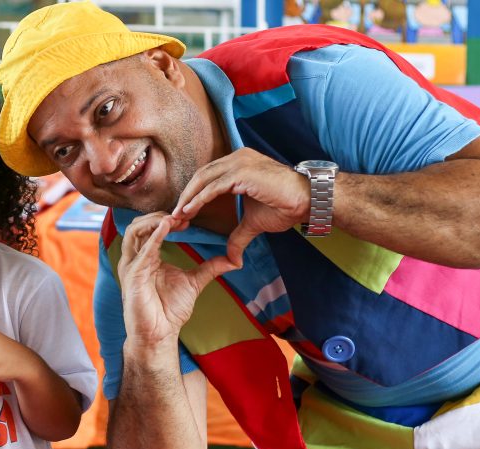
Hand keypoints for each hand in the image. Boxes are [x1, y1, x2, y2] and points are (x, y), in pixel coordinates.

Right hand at [118, 212, 235, 346]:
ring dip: (154, 221)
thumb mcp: (194, 282)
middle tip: (182, 216)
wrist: (160, 335)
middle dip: (160, 216)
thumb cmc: (169, 311)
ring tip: (174, 219)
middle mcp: (135, 260)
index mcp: (146, 258)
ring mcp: (131, 267)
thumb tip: (233, 260)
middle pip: (139, 225)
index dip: (167, 220)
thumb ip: (210, 268)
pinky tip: (167, 227)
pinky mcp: (133, 277)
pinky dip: (154, 237)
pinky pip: (142, 251)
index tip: (188, 219)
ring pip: (134, 232)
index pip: (150, 229)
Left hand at [172, 148, 312, 265]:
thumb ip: (239, 237)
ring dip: (187, 199)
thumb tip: (232, 258)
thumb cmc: (285, 206)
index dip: (193, 196)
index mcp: (238, 164)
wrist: (307, 200)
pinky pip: (213, 187)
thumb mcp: (254, 223)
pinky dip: (198, 200)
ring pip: (203, 179)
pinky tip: (189, 212)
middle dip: (185, 198)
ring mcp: (239, 162)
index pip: (207, 177)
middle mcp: (237, 158)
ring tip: (177, 216)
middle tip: (173, 218)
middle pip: (201, 176)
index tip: (182, 216)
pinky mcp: (241, 172)